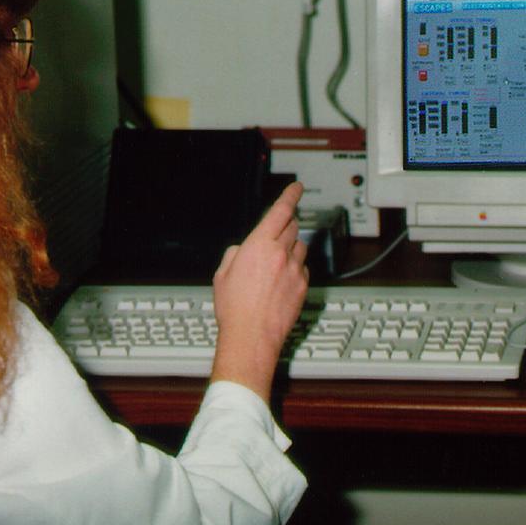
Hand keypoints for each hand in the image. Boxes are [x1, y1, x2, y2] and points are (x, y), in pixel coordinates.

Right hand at [210, 182, 308, 399]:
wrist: (251, 336)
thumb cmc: (234, 308)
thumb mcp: (222, 274)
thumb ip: (235, 254)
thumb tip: (243, 250)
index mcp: (259, 245)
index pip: (281, 211)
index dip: (290, 195)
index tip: (296, 188)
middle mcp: (281, 254)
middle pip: (292, 227)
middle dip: (286, 226)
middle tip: (277, 234)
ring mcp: (295, 270)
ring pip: (300, 247)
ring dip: (291, 248)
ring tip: (275, 266)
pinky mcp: (303, 286)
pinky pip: (302, 269)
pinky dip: (295, 269)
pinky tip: (281, 283)